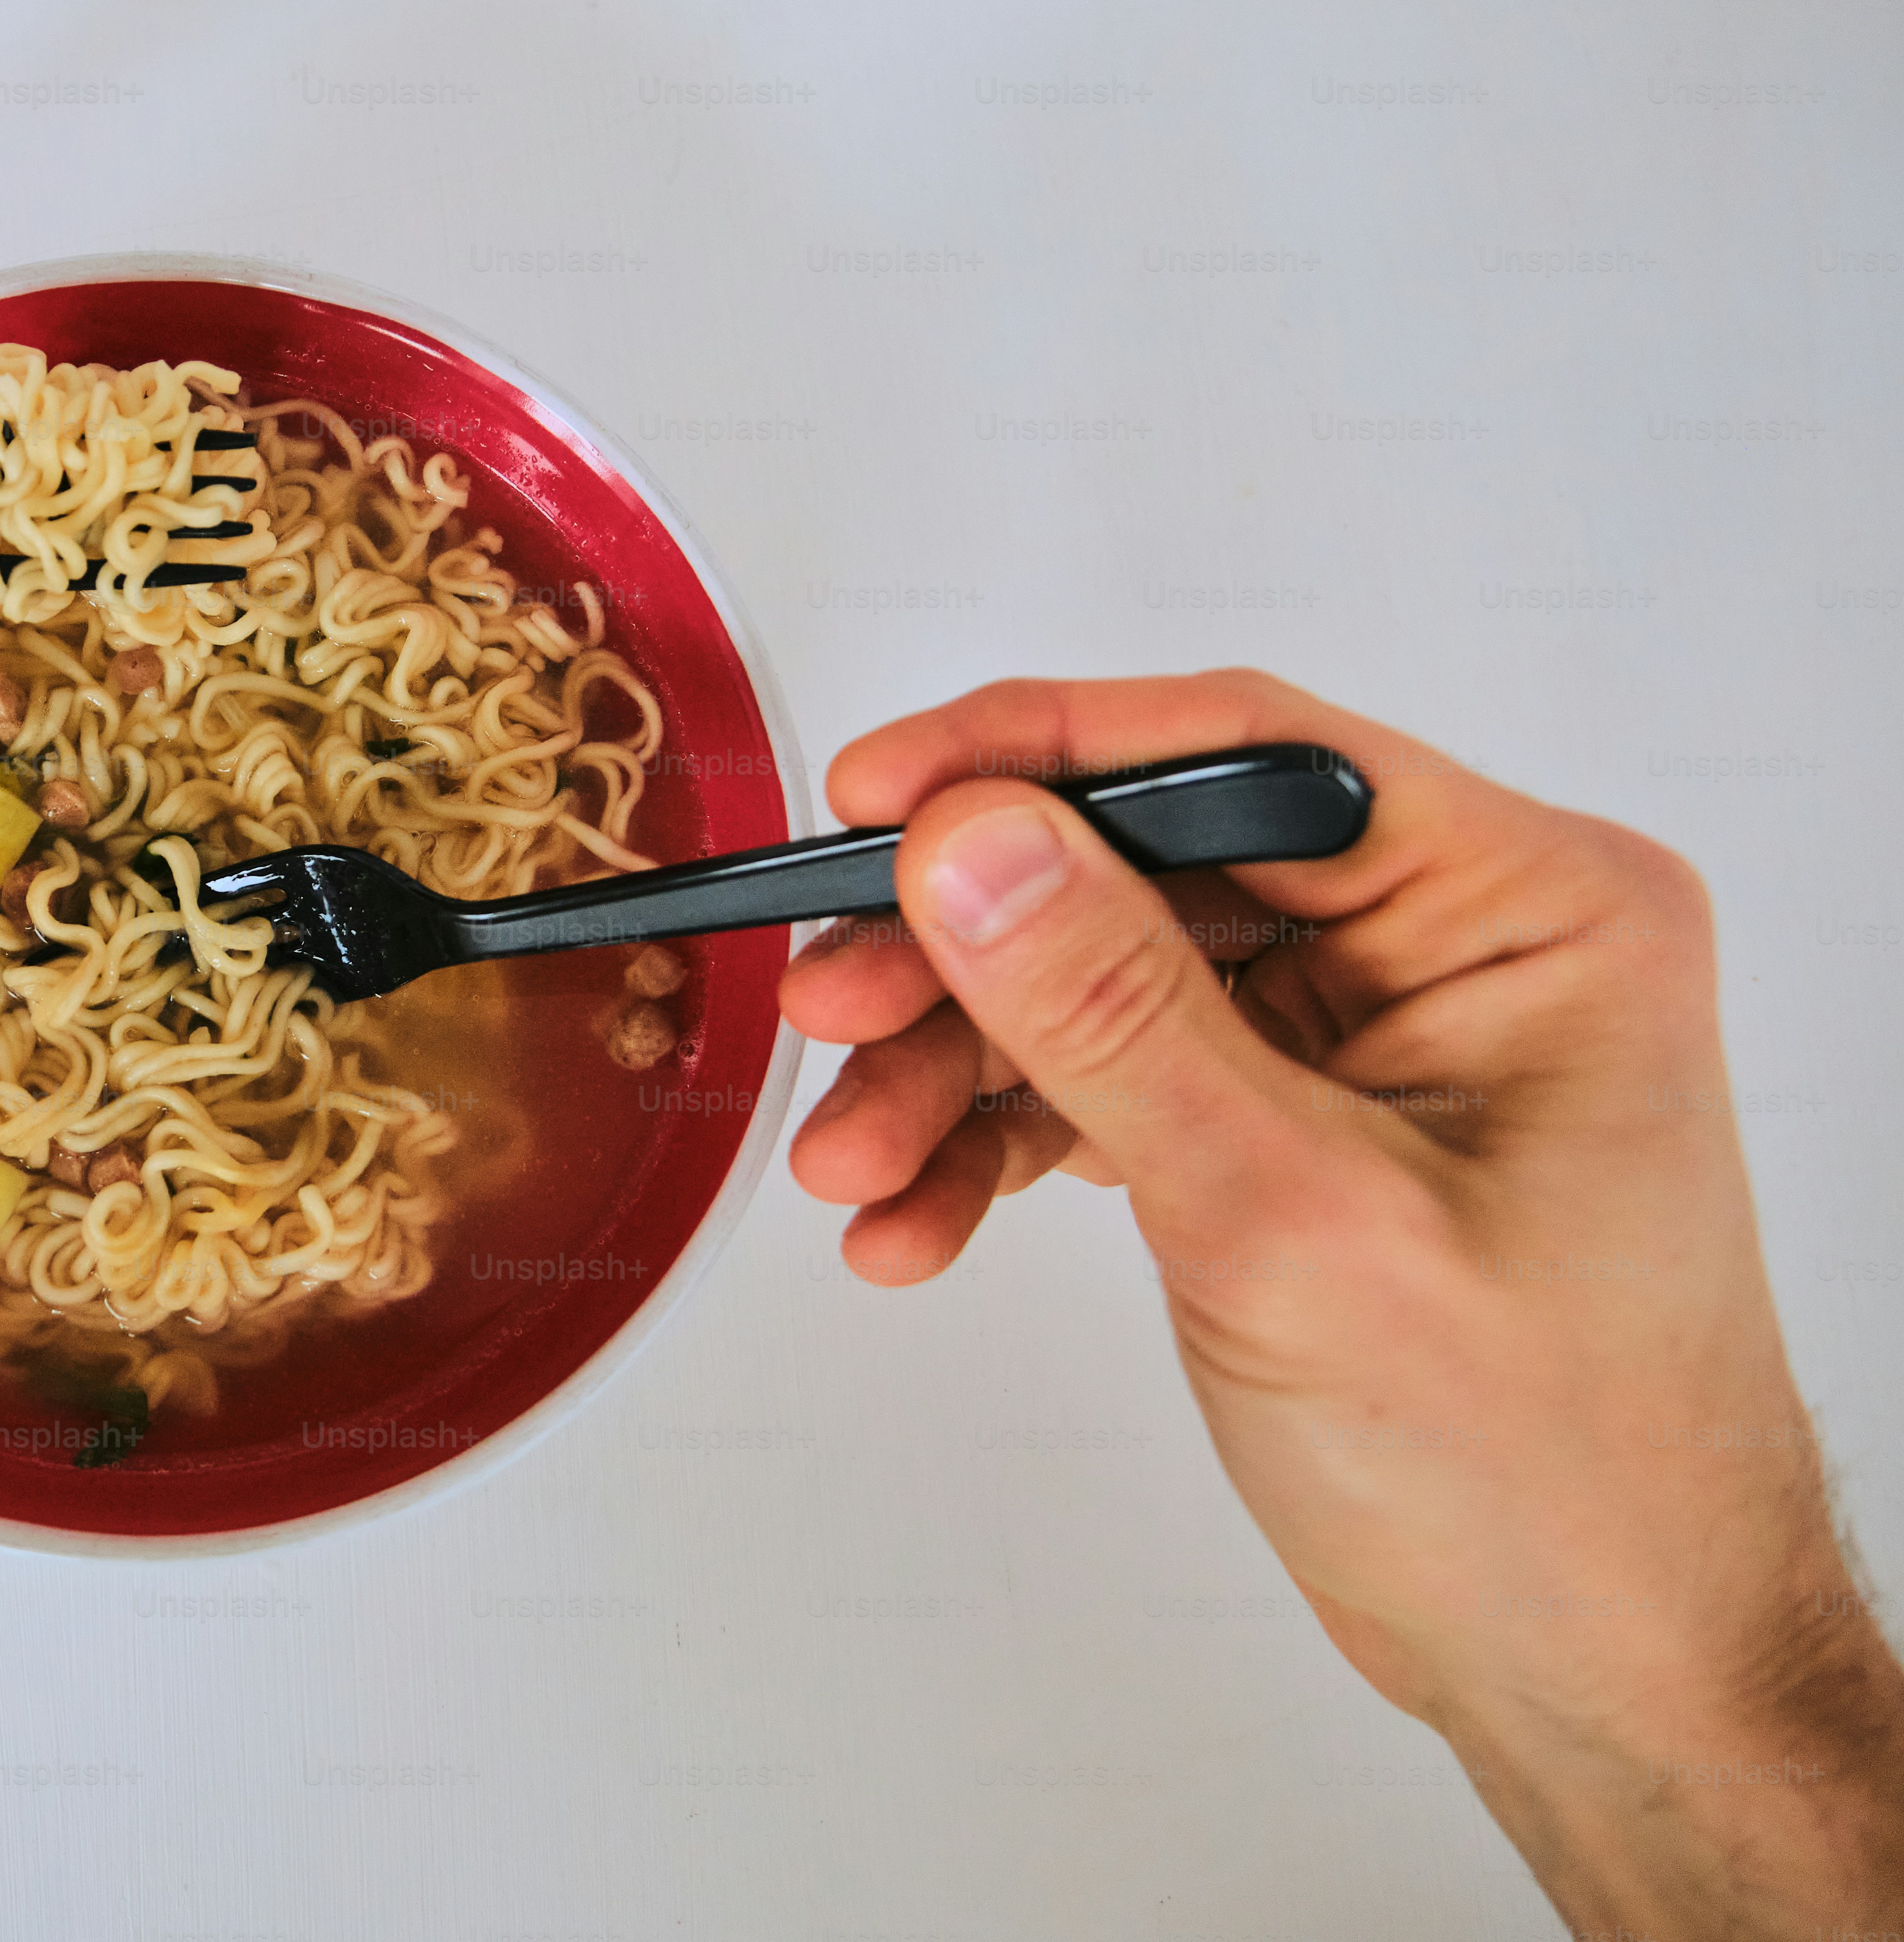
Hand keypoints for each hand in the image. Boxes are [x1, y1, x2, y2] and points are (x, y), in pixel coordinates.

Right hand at [777, 670, 1902, 1928]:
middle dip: (966, 959)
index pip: (1247, 759)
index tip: (868, 794)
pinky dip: (1008, 1145)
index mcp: (1530, 911)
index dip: (1036, 754)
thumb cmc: (1545, 1477)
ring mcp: (1380, 1040)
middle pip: (1149, 872)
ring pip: (1108, 982)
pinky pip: (1121, 1084)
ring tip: (851, 1172)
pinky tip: (916, 1223)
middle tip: (825, 1015)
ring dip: (960, 1073)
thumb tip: (967, 839)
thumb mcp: (1293, 1219)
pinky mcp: (1309, 1125)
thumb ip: (1114, 1014)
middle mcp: (1458, 947)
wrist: (1607, 1679)